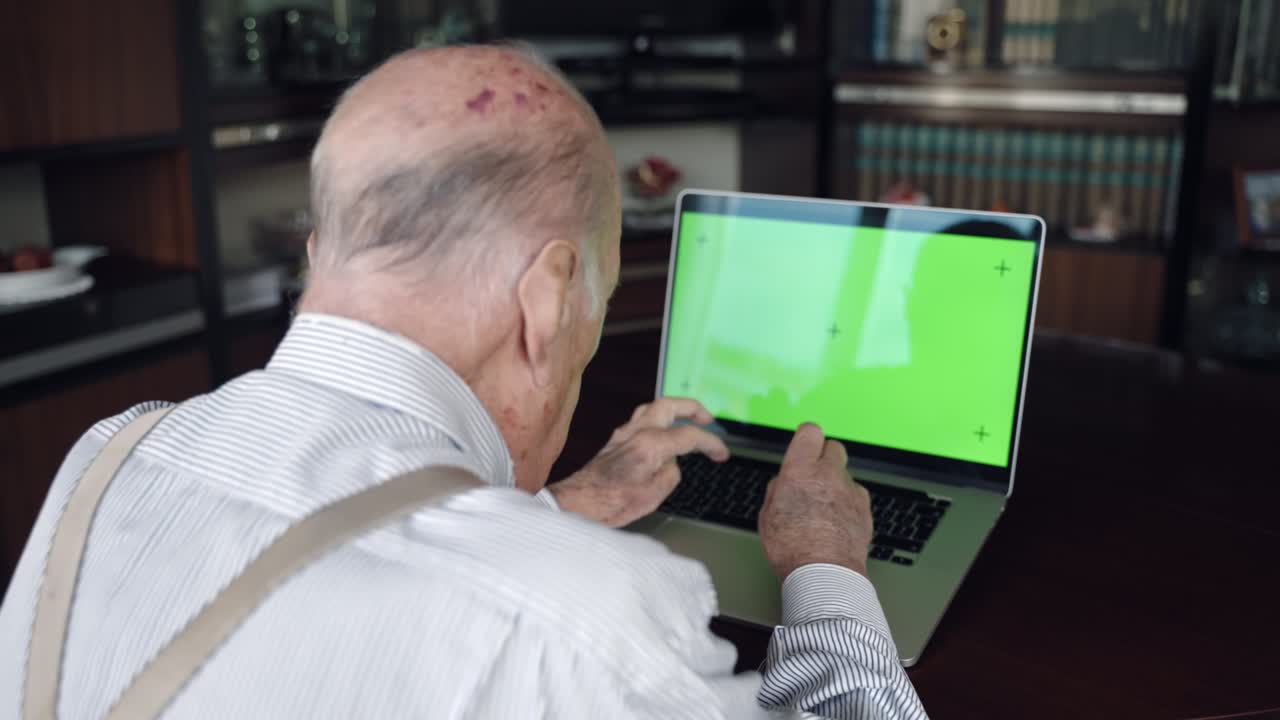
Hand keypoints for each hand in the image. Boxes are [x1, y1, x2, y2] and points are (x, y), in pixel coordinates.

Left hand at [550, 398, 728, 526]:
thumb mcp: (655, 495)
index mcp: (651, 444)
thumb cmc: (613, 502)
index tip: (722, 453)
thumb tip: (671, 464)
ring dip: (673, 410)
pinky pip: (640, 420)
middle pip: (669, 405)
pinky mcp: (615, 442)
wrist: (578, 504)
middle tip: (708, 419)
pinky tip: (662, 436)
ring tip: (687, 420)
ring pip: (652, 408)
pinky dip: (657, 422)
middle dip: (692, 408)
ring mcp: (623, 434)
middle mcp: (637, 432)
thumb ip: (671, 472)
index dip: (711, 443)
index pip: (689, 435)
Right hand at [758, 423, 872, 579]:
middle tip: (814, 475)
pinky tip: (838, 520)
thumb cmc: (792, 548)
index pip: (810, 432)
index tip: (804, 443)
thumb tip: (785, 483)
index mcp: (800, 471)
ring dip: (836, 483)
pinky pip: (857, 495)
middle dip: (824, 457)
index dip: (806, 437)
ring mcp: (850, 491)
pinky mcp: (865, 508)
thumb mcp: (767, 516)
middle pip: (834, 447)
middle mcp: (828, 474)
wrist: (824, 574)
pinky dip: (849, 503)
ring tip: (825, 507)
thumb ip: (778, 491)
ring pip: (845, 474)